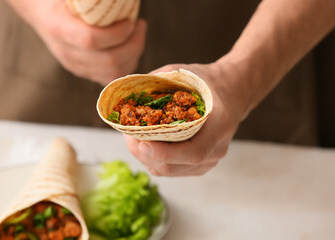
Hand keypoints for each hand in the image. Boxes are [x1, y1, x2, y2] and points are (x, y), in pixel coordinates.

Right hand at [6, 0, 146, 84]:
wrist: (39, 11)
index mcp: (59, 27)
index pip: (91, 40)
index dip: (117, 34)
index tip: (131, 21)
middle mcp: (66, 52)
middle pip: (109, 61)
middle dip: (134, 44)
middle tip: (139, 25)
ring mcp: (75, 65)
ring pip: (113, 73)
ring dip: (133, 56)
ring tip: (137, 35)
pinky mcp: (84, 72)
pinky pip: (111, 78)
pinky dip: (127, 65)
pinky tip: (131, 49)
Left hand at [124, 57, 249, 175]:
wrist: (232, 92)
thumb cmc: (206, 82)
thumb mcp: (183, 73)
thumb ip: (158, 82)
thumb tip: (127, 93)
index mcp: (219, 125)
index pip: (193, 152)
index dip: (164, 153)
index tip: (141, 143)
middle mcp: (217, 148)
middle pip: (175, 165)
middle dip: (145, 154)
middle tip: (128, 136)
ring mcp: (211, 160)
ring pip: (170, 170)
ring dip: (146, 157)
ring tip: (134, 139)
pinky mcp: (202, 165)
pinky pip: (173, 170)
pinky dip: (155, 160)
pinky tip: (148, 145)